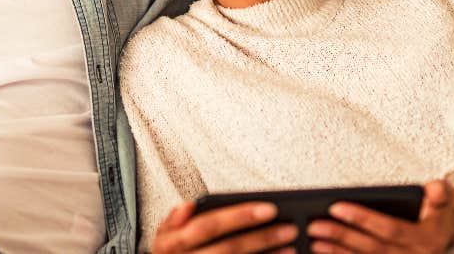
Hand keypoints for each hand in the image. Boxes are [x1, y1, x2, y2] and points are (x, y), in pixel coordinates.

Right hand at [151, 200, 296, 253]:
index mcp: (171, 243)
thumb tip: (188, 206)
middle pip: (228, 248)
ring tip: (291, 248)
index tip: (270, 208)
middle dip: (261, 238)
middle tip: (290, 228)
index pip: (209, 224)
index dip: (239, 216)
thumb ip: (174, 220)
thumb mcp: (163, 237)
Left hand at [306, 178, 453, 253]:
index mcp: (427, 240)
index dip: (362, 218)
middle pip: (372, 249)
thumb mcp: (443, 198)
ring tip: (313, 242)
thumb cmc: (435, 212)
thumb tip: (434, 189)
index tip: (335, 207)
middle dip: (342, 237)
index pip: (389, 229)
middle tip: (313, 226)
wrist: (444, 234)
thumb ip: (440, 192)